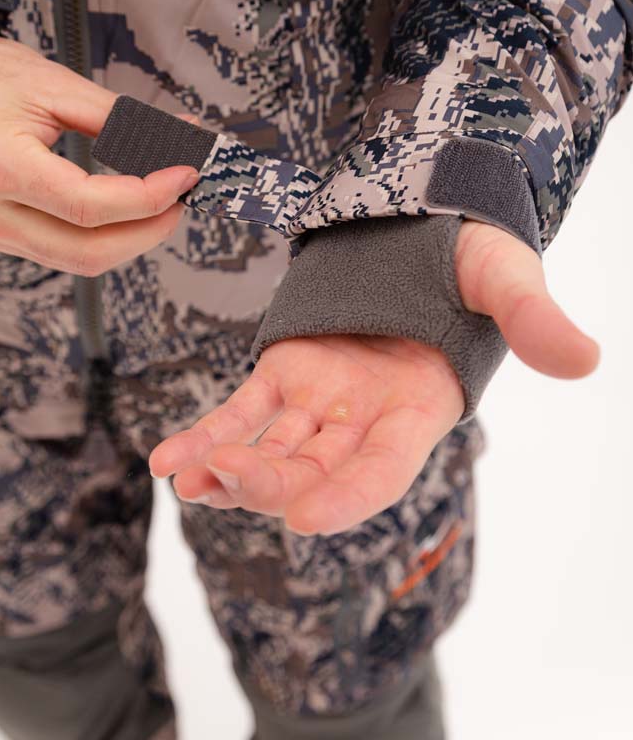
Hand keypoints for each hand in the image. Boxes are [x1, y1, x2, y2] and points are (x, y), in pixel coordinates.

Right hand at [0, 31, 200, 274]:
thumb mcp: (51, 87)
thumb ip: (118, 117)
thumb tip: (175, 136)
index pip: (89, 207)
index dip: (148, 197)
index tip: (183, 174)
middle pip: (87, 252)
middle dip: (148, 231)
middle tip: (180, 197)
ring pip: (76, 260)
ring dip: (128, 239)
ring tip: (159, 201)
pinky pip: (58, 250)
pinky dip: (101, 236)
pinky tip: (123, 209)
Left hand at [150, 220, 599, 533]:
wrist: (419, 231)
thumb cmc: (470, 256)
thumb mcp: (503, 277)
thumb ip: (532, 317)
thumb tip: (584, 359)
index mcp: (421, 407)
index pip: (386, 467)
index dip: (351, 495)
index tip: (305, 520)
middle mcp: (368, 418)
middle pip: (319, 471)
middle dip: (273, 484)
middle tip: (226, 478)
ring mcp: (323, 400)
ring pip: (273, 449)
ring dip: (230, 468)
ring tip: (188, 477)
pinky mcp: (286, 373)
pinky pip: (242, 412)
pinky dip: (207, 435)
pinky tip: (167, 461)